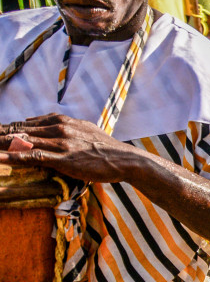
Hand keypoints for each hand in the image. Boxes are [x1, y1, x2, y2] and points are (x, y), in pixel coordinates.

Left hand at [0, 115, 136, 182]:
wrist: (126, 160)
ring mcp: (60, 144)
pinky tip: (0, 157)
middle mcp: (58, 129)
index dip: (10, 127)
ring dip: (2, 143)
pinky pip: (33, 157)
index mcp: (63, 121)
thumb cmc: (107, 149)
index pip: (29, 123)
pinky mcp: (63, 159)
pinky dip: (14, 157)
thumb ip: (66, 127)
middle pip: (20, 130)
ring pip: (23, 141)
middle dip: (0, 133)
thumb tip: (49, 124)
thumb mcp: (86, 130)